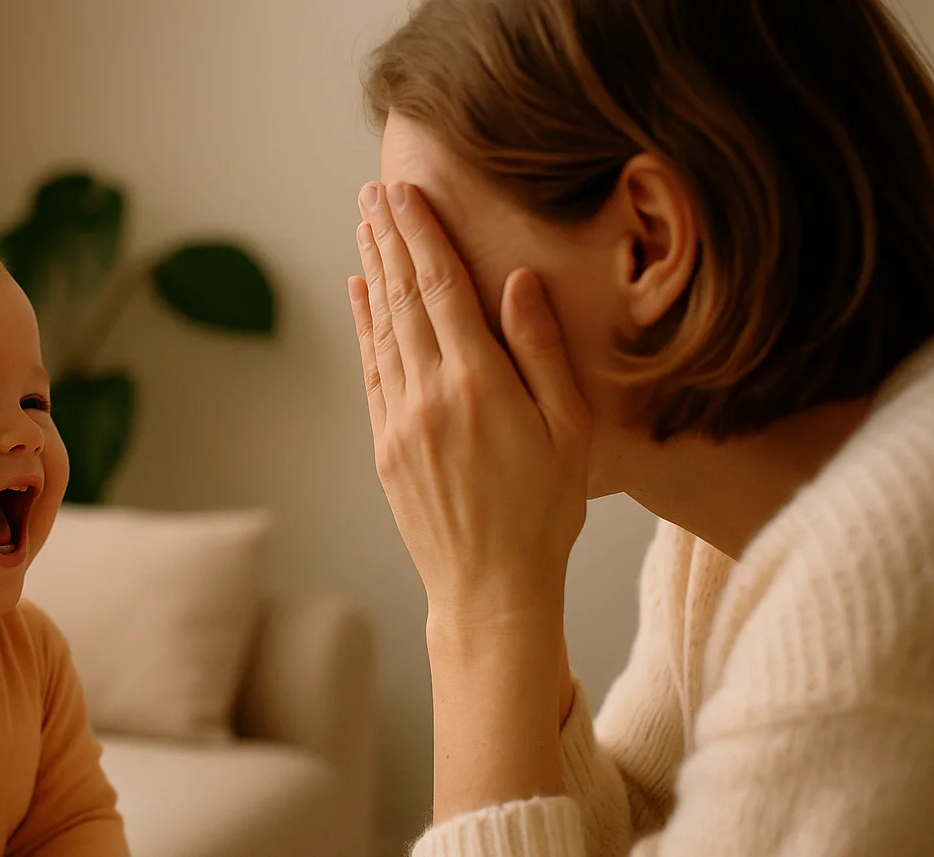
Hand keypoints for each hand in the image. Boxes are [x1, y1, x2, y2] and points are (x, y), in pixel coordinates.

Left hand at [349, 180, 589, 616]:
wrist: (491, 588)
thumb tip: (518, 281)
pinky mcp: (385, 447)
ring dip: (373, 272)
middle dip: (389, 239)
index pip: (442, 289)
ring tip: (366, 226)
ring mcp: (400, 422)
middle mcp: (430, 395)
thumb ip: (543, 351)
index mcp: (480, 384)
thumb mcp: (571, 430)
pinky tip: (363, 293)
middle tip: (374, 192)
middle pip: (403, 298)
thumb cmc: (546, 512)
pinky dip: (365, 326)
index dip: (421, 234)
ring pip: (382, 329)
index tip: (405, 192)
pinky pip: (371, 370)